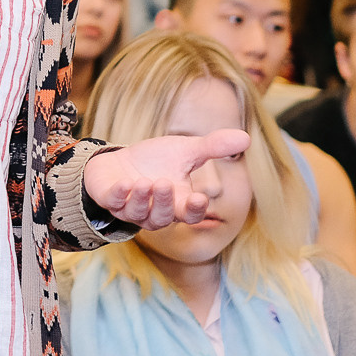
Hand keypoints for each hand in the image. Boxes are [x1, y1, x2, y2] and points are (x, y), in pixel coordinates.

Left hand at [82, 129, 249, 229]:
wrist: (118, 162)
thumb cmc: (155, 160)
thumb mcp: (185, 150)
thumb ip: (213, 147)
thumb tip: (246, 137)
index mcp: (177, 202)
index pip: (190, 214)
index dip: (195, 210)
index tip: (200, 198)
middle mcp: (155, 211)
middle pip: (163, 218)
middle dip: (164, 202)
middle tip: (164, 183)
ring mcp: (131, 209)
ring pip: (139, 215)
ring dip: (143, 199)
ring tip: (146, 181)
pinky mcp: (110, 201)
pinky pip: (114, 204)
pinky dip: (119, 195)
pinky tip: (124, 184)